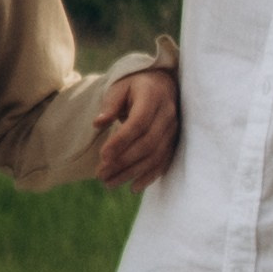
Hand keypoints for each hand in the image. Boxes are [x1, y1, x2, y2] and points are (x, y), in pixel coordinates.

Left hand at [93, 66, 178, 188]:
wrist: (162, 84)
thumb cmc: (135, 86)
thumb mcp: (119, 87)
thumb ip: (109, 105)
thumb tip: (97, 123)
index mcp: (152, 97)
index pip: (138, 123)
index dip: (120, 142)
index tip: (102, 156)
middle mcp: (167, 115)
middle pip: (147, 144)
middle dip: (123, 162)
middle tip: (100, 175)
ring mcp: (174, 130)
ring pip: (155, 156)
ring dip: (131, 173)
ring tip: (109, 183)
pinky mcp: (174, 142)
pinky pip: (164, 162)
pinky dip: (149, 177)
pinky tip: (133, 187)